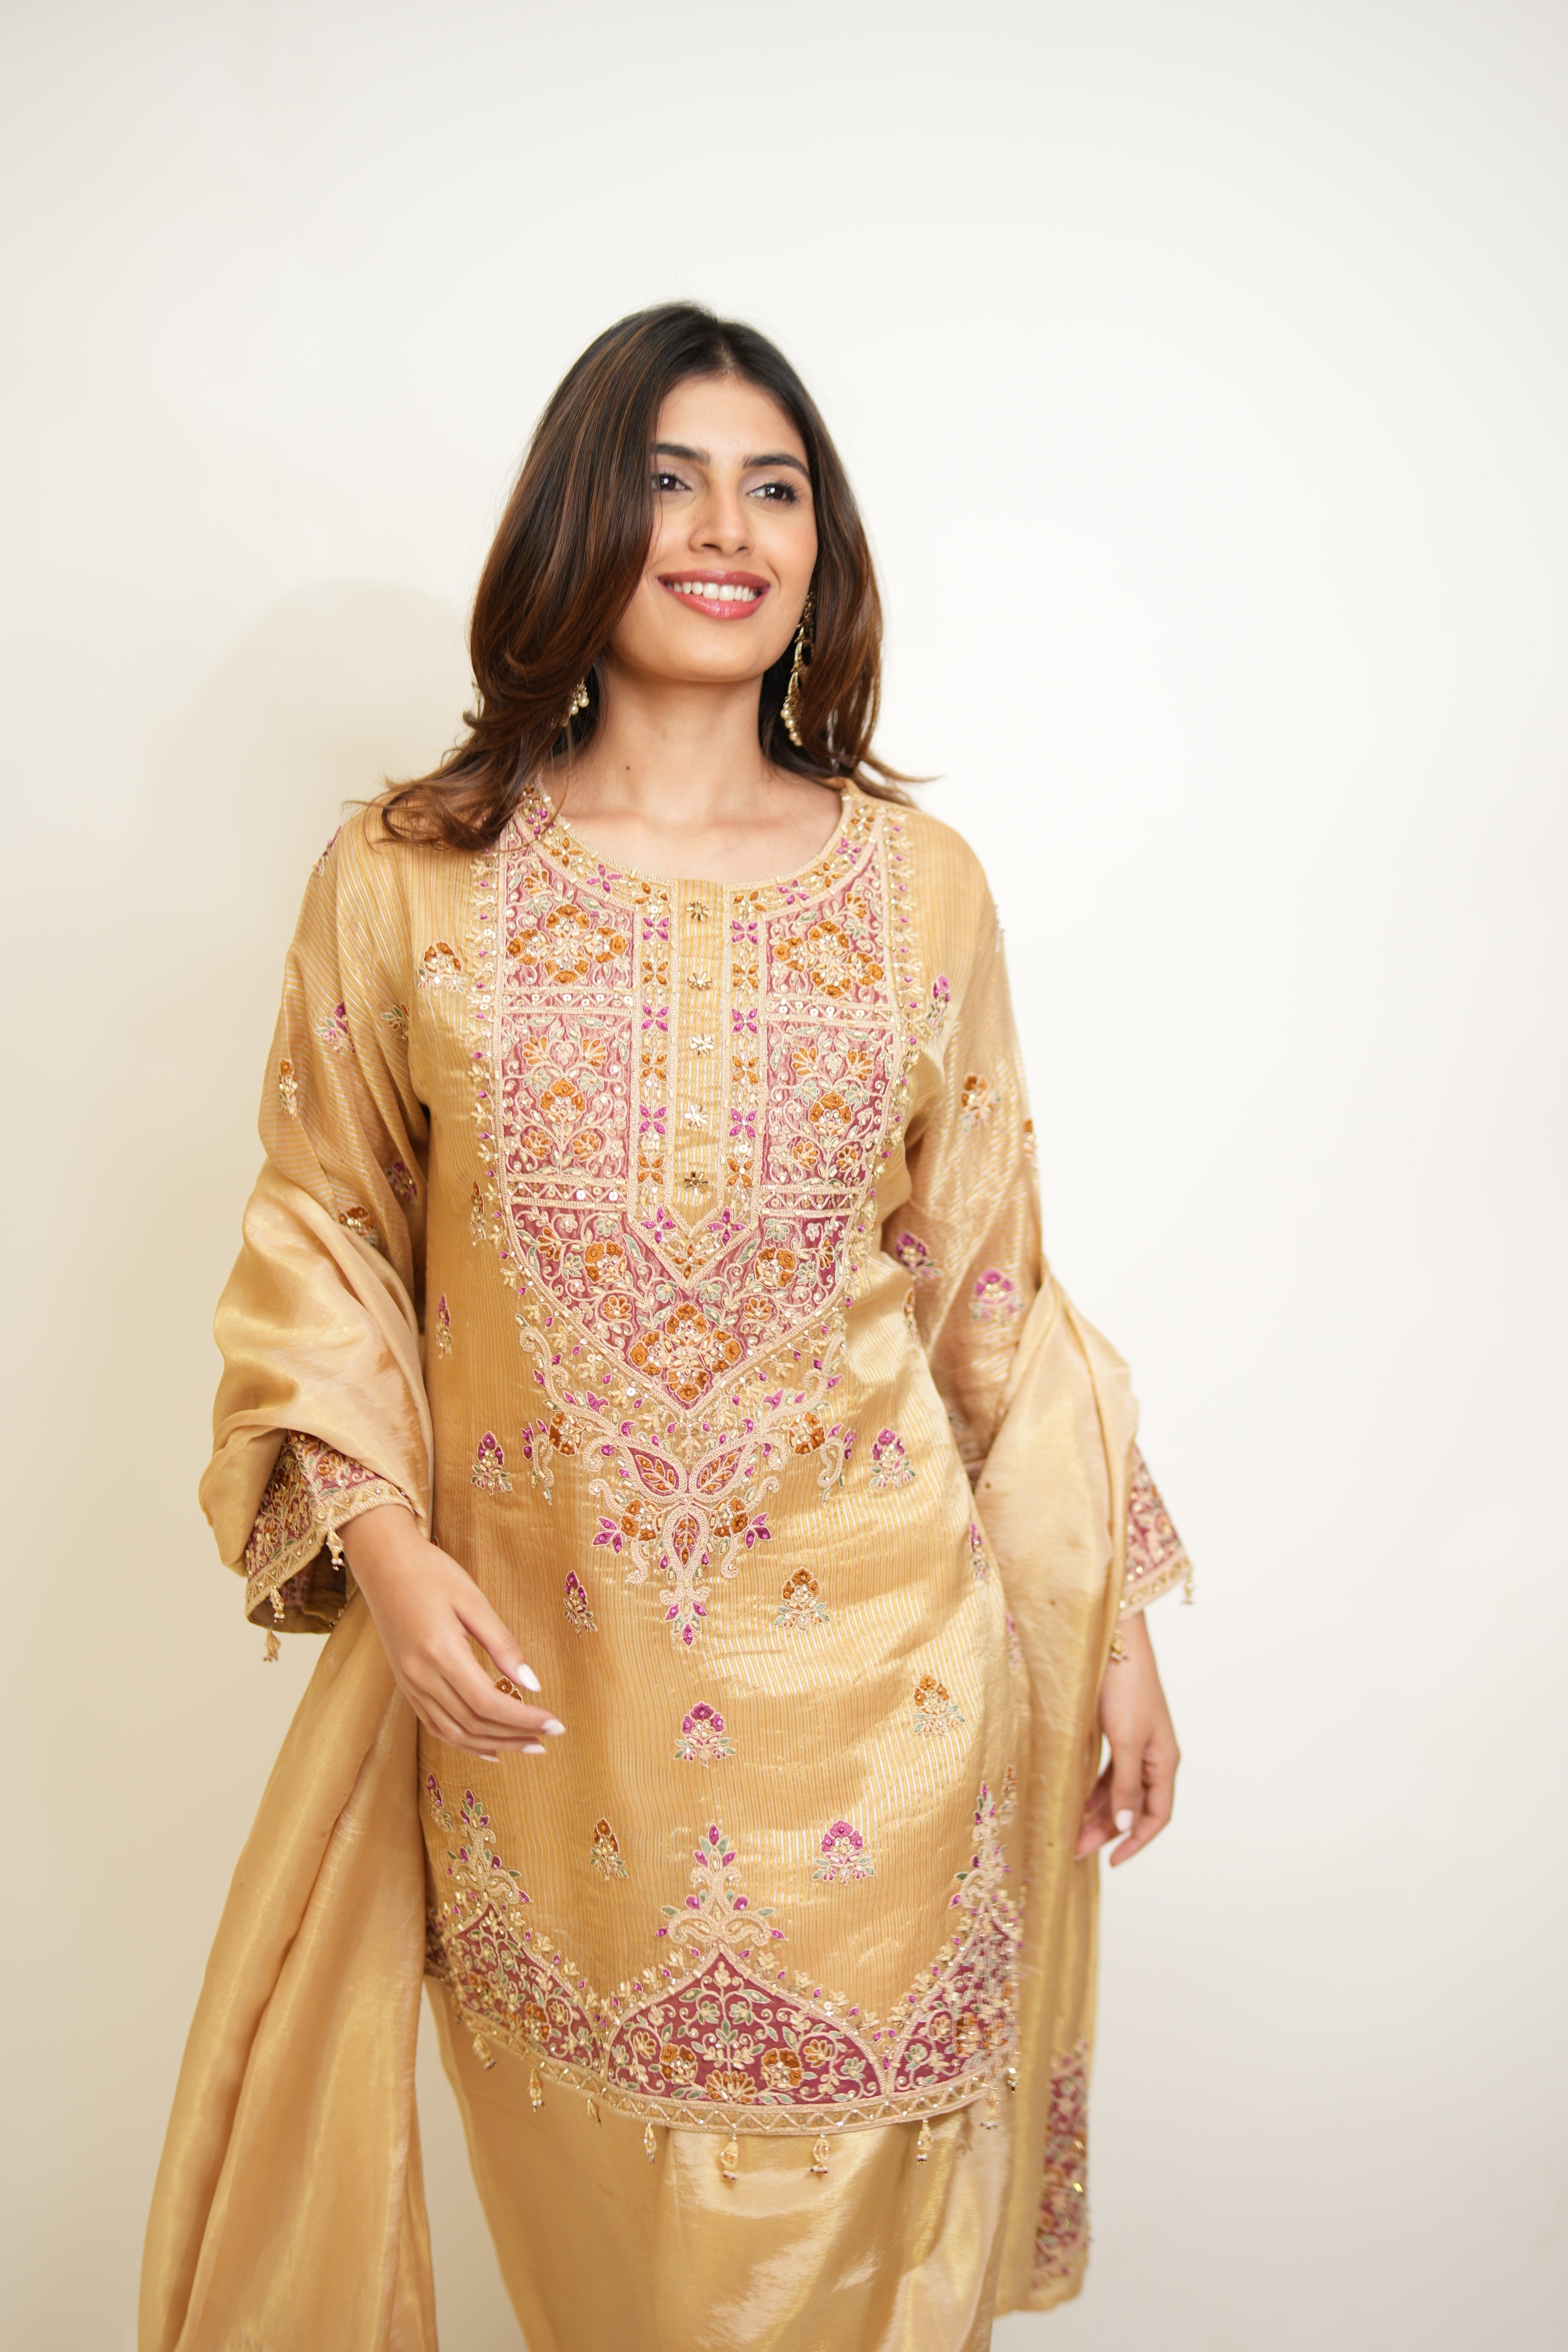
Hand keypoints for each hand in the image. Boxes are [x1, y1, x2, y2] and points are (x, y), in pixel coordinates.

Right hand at [338, 1504, 563, 1759]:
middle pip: (473, 1723)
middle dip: (514, 1735)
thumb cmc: (432, 1574)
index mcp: (440, 1653)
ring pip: (454, 1732)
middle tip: (549, 1738)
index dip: (524, 1719)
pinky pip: (435, 1725)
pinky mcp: (405, 1685)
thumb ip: (503, 1644)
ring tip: (526, 1745)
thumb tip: (533, 1684)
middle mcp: (421, 1676)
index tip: (555, 1724)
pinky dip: (463, 1741)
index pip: (488, 1703)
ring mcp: (409, 1684)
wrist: (383, 1563)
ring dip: (493, 1744)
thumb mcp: (473, 1600)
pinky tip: (488, 1746)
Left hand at [1074, 1608, 1178, 1866]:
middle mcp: (1153, 1757)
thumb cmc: (1126, 1687)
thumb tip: (1127, 1826)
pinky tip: (1073, 1801)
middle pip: (1134, 1807)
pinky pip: (1108, 1773)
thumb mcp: (1125, 1740)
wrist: (1115, 1641)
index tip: (1112, 1862)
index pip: (1157, 1815)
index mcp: (1164, 1761)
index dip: (1138, 1842)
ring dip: (1096, 1813)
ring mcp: (1136, 1744)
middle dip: (1106, 1831)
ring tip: (1069, 1832)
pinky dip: (1092, 1790)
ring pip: (1118, 1791)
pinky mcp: (1118, 1732)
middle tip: (1074, 1851)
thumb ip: (1126, 1785)